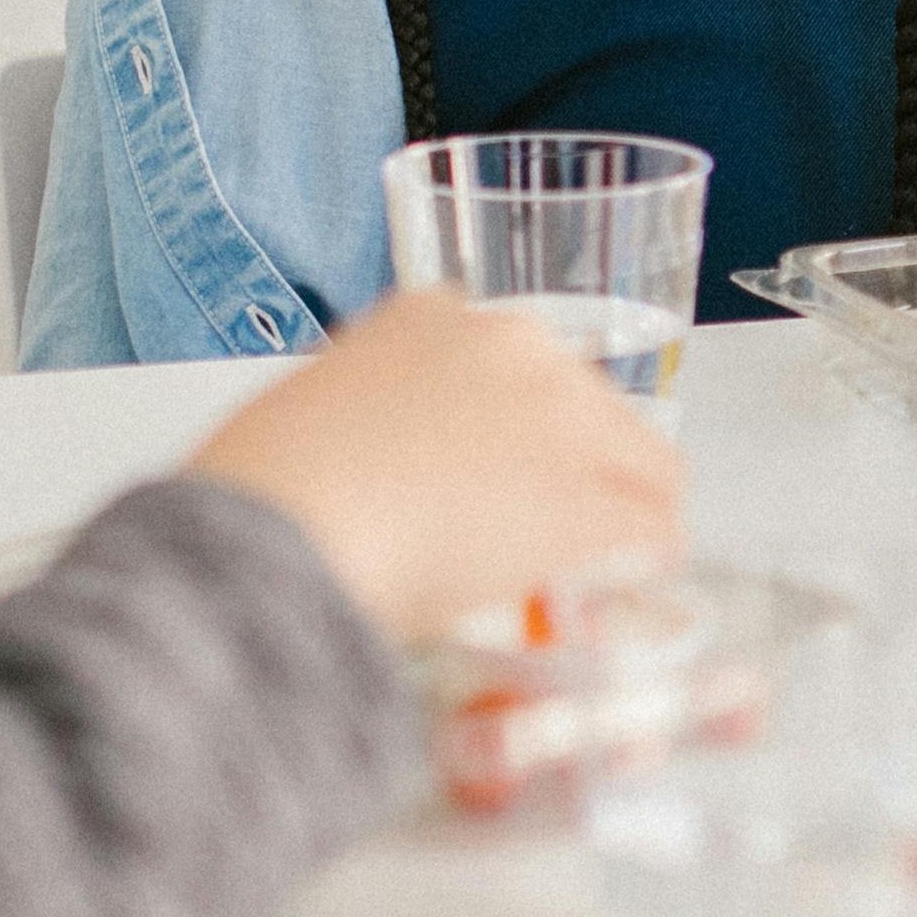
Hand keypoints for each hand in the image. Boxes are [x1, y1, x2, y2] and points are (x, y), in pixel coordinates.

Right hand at [184, 288, 686, 642]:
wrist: (278, 532)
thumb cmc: (263, 493)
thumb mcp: (309, 422)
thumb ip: (371, 428)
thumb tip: (389, 482)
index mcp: (431, 318)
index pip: (514, 364)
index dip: (516, 430)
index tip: (501, 473)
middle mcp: (512, 347)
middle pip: (591, 409)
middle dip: (575, 472)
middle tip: (541, 536)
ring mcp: (562, 417)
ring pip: (640, 466)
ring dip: (622, 518)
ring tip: (598, 574)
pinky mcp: (590, 495)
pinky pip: (652, 529)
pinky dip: (646, 565)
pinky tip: (624, 598)